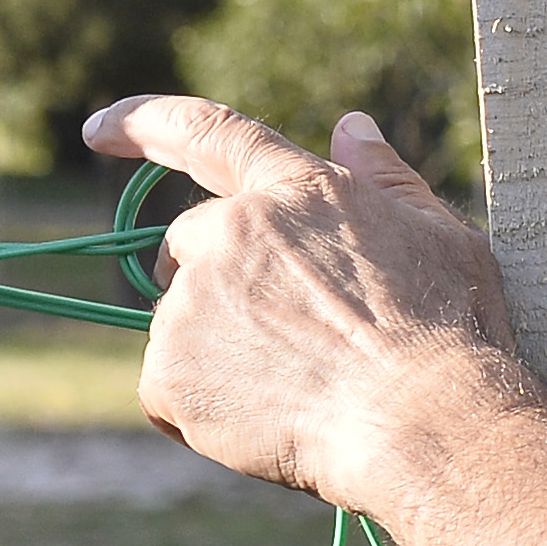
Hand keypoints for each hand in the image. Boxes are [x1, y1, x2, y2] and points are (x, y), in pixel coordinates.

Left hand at [82, 98, 524, 513]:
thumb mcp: (440, 234)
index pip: (206, 132)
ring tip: (292, 388)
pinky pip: (166, 387)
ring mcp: (193, 301)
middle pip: (187, 243)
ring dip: (217, 348)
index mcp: (296, 189)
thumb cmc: (449, 332)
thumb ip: (386, 178)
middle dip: (215, 278)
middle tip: (277, 335)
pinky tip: (263, 422)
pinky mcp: (169, 370)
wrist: (422, 423)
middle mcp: (231, 230)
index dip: (143, 122)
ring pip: (181, 321)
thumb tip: (350, 126)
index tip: (97, 129)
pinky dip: (200, 407)